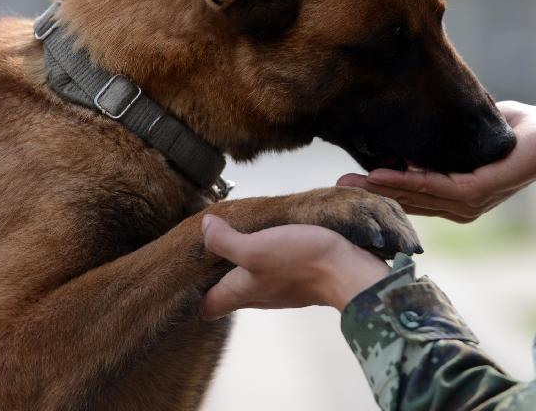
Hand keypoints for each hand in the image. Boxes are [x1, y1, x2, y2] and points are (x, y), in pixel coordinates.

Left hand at [200, 215, 389, 318]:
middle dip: (216, 275)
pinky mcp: (298, 279)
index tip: (187, 273)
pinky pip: (274, 271)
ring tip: (237, 235)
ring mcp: (279, 289)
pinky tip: (272, 238)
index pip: (207, 308)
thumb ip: (225, 241)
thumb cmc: (301, 263)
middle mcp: (257, 295)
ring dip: (242, 263)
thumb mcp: (256, 248)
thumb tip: (204, 228)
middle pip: (228, 293)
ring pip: (251, 281)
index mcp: (240, 293)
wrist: (348, 271)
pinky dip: (267, 259)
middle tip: (210, 246)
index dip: (194, 295)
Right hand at [337, 101, 535, 222]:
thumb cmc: (514, 134)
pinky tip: (384, 173)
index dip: (381, 188)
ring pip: (418, 196)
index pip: (413, 195)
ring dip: (384, 187)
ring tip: (353, 180)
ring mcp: (470, 203)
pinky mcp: (478, 192)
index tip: (349, 180)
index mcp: (457, 195)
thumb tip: (409, 130)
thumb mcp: (467, 137)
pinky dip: (408, 180)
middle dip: (373, 192)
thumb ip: (441, 141)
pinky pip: (437, 187)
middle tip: (337, 184)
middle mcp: (461, 206)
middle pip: (408, 200)